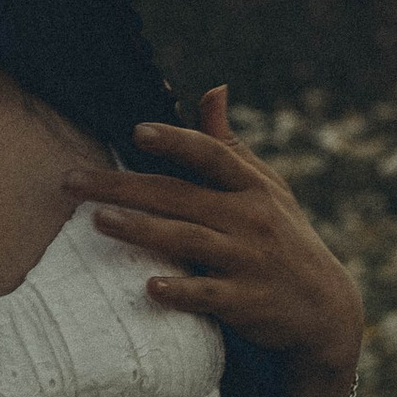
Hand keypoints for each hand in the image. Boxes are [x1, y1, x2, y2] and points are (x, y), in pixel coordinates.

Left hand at [63, 88, 362, 396]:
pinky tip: (148, 287)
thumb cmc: (282, 235)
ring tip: (99, 220)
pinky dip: (181, 291)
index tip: (137, 132)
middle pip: (179, 196)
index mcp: (252, 187)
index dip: (177, 142)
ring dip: (142, 230)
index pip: (212, 156)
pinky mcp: (246, 301)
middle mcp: (250, 218)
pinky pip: (209, 295)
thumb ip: (230, 145)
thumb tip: (212, 89)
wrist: (325, 307)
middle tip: (71, 182)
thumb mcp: (266, 187)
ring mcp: (248, 260)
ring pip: (188, 240)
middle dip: (123, 186)